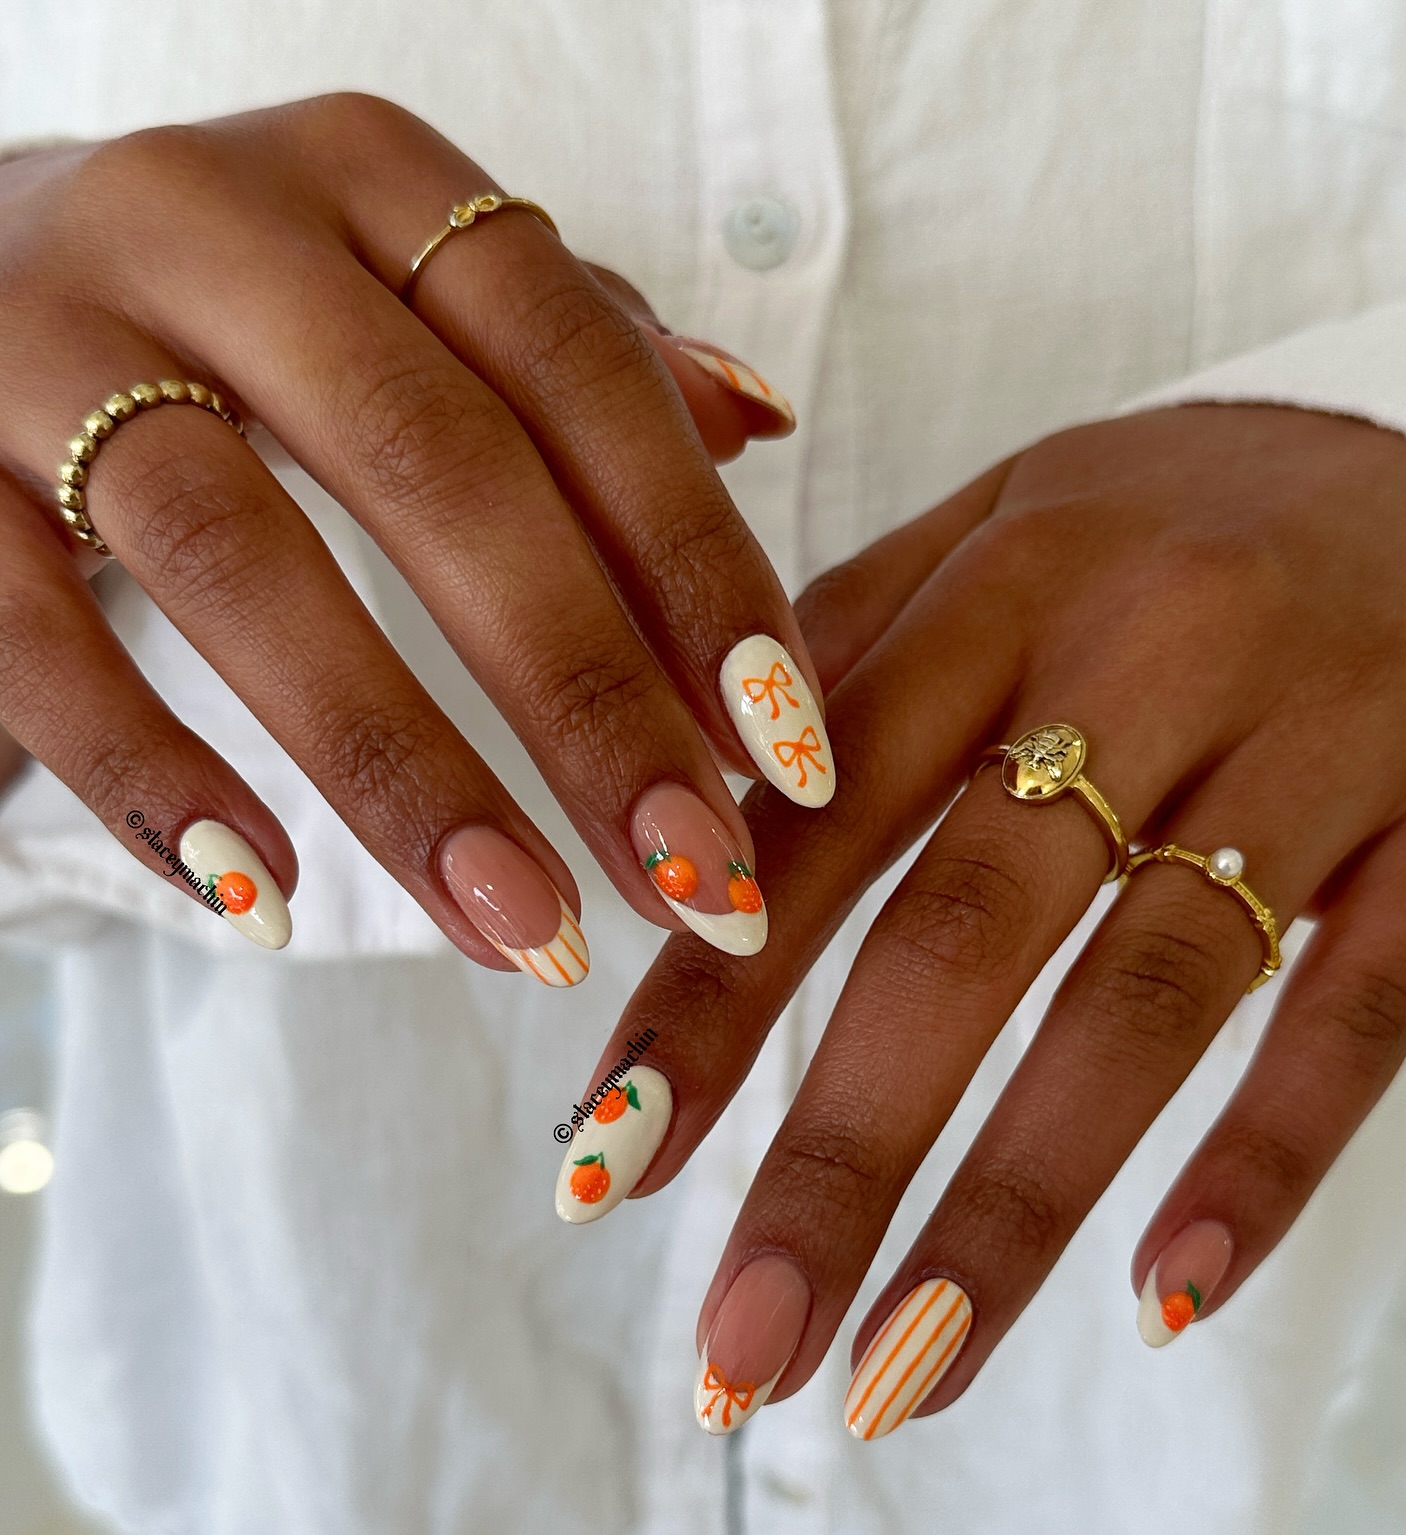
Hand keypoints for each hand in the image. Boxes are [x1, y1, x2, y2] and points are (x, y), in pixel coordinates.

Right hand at [0, 97, 827, 960]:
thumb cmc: (240, 317)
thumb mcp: (413, 296)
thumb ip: (577, 353)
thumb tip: (762, 422)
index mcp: (373, 183)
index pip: (576, 372)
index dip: (693, 566)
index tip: (785, 754)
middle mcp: (214, 225)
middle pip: (435, 467)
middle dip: (584, 696)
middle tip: (692, 879)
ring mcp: (47, 337)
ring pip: (236, 551)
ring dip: (399, 766)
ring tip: (528, 934)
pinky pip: (33, 631)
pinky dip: (148, 772)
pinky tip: (263, 900)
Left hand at [582, 403, 1405, 1430]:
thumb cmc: (1176, 522)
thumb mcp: (1001, 526)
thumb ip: (844, 659)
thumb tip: (679, 836)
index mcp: (1001, 586)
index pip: (818, 820)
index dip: (706, 1001)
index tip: (610, 1167)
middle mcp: (1146, 655)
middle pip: (960, 933)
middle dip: (835, 1157)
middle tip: (740, 1347)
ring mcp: (1313, 744)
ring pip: (1146, 1000)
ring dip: (1011, 1208)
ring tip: (901, 1377)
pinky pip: (1360, 1009)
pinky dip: (1264, 1156)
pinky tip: (1167, 1296)